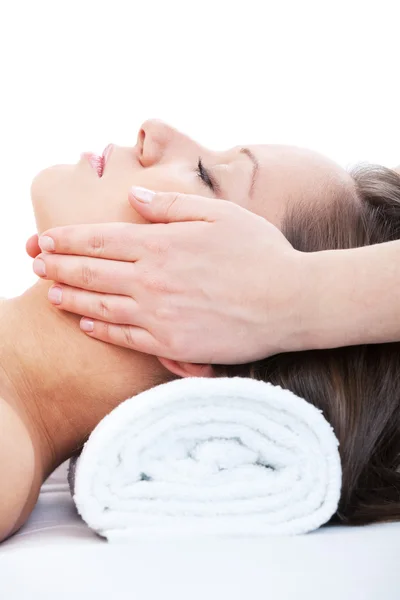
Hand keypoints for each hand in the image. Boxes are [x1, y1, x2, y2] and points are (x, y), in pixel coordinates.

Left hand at [29, 188, 307, 363]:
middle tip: (35, 265)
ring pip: (100, 307)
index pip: (100, 239)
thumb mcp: (220, 213)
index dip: (67, 239)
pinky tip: (86, 325)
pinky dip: (101, 330)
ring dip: (71, 299)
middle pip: (91, 273)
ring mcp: (159, 314)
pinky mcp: (171, 343)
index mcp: (161, 243)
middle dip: (58, 267)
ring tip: (49, 294)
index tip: (45, 239)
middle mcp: (152, 279)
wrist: (290, 302)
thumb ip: (173, 205)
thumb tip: (136, 197)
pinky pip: (125, 337)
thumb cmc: (260, 252)